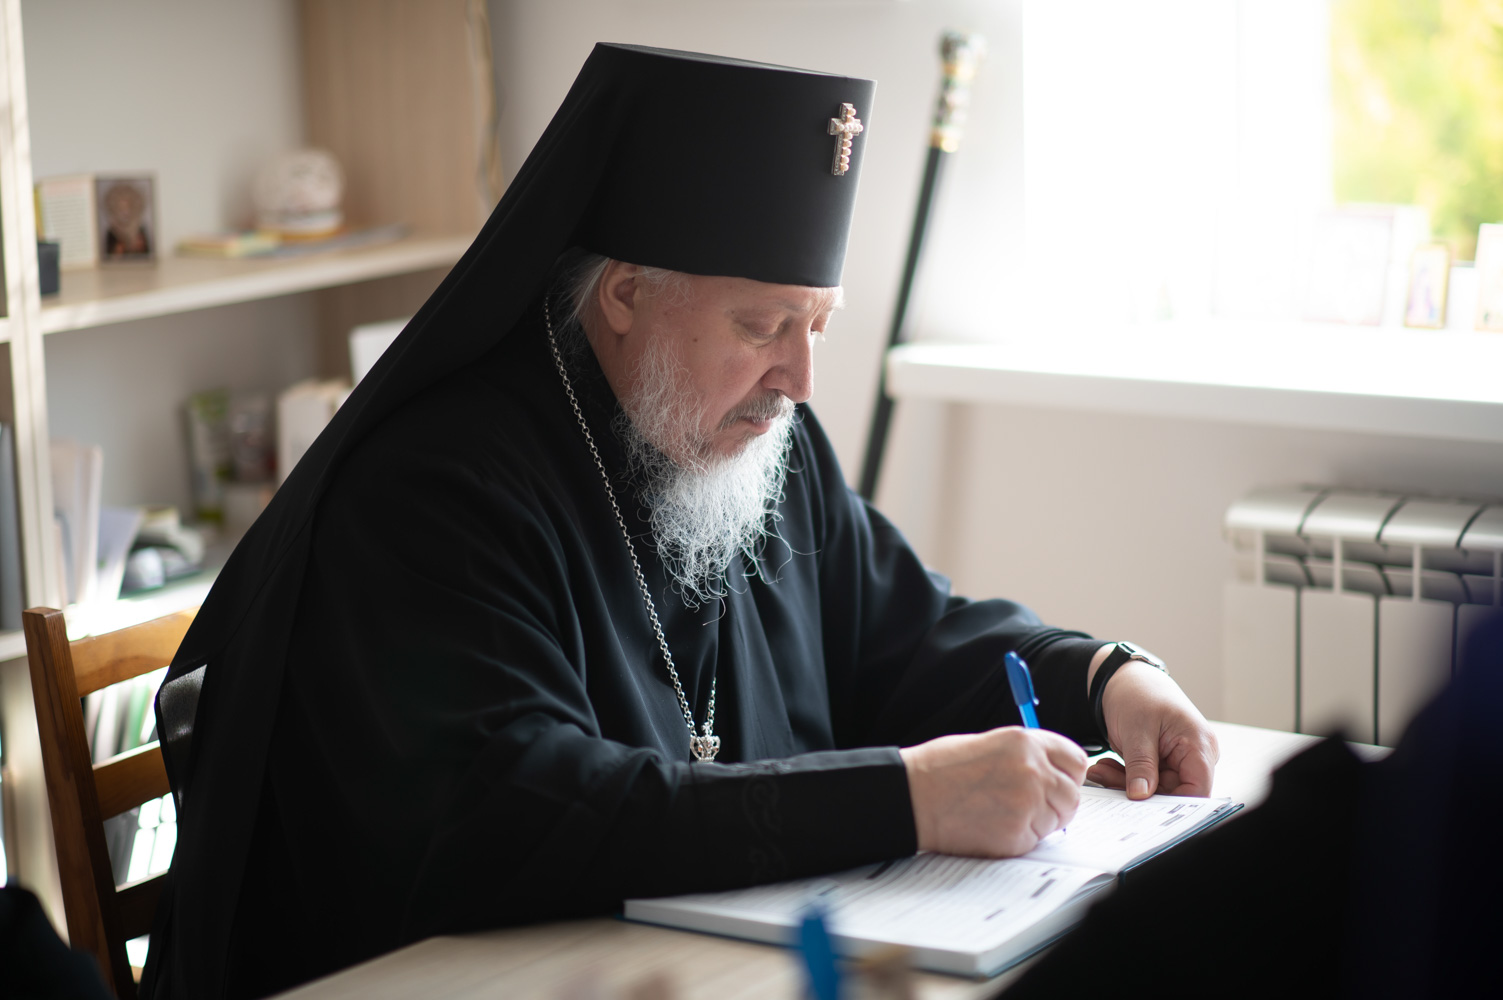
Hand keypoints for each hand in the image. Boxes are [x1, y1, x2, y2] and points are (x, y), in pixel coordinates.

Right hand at [900, 727, 1087, 857]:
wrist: (912, 797)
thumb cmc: (940, 770)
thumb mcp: (989, 744)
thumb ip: (1026, 756)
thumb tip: (1052, 774)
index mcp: (1025, 742)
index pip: (1075, 760)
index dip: (1067, 775)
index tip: (1057, 782)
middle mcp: (1032, 771)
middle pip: (1071, 796)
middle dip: (1056, 804)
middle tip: (1028, 806)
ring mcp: (1027, 804)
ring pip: (1055, 822)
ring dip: (1037, 823)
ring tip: (1000, 813)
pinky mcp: (1016, 835)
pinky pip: (1034, 842)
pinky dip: (1018, 839)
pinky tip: (991, 826)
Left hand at [1087, 662, 1218, 799]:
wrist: (1124, 680)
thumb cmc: (1138, 693)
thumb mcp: (1137, 729)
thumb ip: (1141, 764)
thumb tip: (1142, 795)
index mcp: (1199, 745)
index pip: (1198, 789)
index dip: (1174, 802)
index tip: (1142, 804)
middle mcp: (1194, 755)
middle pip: (1174, 792)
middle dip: (1139, 790)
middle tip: (1105, 778)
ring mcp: (1178, 760)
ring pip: (1156, 789)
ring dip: (1125, 783)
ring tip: (1100, 769)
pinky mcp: (1161, 763)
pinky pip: (1145, 780)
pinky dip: (1124, 777)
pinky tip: (1106, 766)